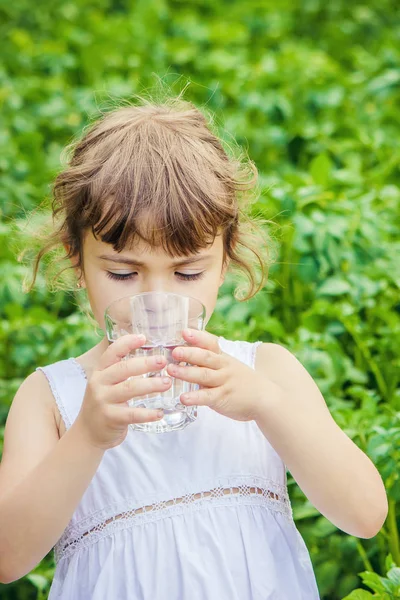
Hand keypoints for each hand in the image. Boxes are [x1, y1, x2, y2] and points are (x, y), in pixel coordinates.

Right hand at [75, 335, 171, 449]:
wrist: (88, 433)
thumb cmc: (104, 403)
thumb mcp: (106, 383)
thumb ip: (121, 371)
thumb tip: (150, 357)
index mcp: (100, 371)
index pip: (112, 352)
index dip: (127, 343)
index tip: (143, 338)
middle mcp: (99, 383)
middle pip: (124, 369)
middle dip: (146, 364)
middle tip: (163, 361)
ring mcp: (103, 401)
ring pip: (130, 389)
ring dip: (152, 385)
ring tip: (168, 383)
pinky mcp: (110, 418)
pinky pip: (132, 414)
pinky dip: (147, 414)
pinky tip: (160, 413)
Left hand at [167, 329, 266, 421]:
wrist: (264, 398)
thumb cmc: (242, 380)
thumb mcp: (229, 365)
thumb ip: (210, 360)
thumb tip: (184, 351)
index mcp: (223, 357)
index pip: (211, 343)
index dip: (198, 337)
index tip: (184, 331)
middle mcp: (223, 367)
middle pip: (206, 357)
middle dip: (189, 353)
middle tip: (174, 351)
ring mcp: (224, 382)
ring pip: (204, 375)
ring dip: (186, 372)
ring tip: (170, 370)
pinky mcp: (223, 398)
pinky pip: (208, 397)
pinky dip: (195, 397)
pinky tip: (183, 398)